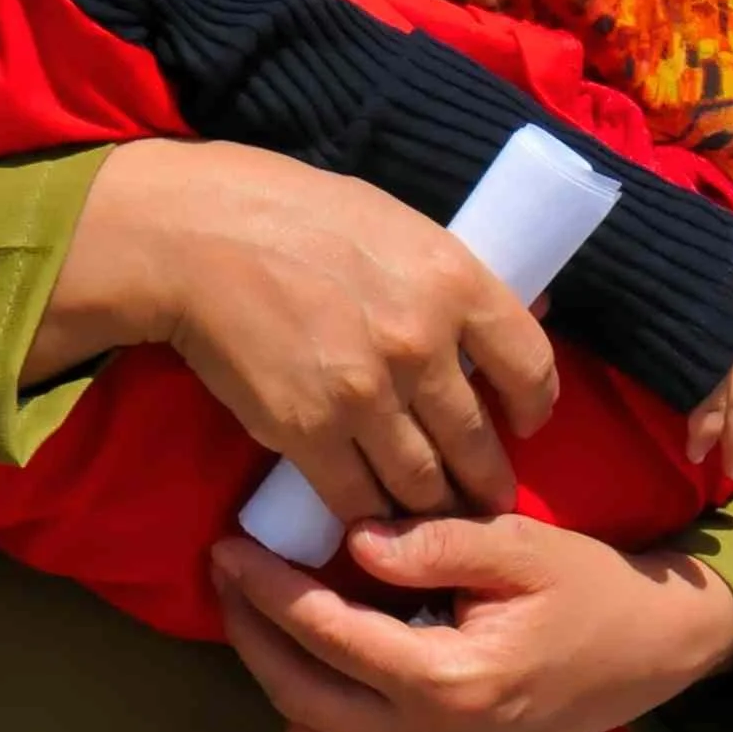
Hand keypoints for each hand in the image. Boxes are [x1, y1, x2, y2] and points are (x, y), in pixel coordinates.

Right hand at [21, 139, 555, 524]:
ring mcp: (366, 396)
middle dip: (484, 484)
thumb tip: (527, 311)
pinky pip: (358, 500)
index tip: (523, 424)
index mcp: (455, 281)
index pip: (533, 369)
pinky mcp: (308, 434)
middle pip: (477, 445)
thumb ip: (456, 277)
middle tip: (482, 499)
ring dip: (432, 511)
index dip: (534, 409)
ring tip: (432, 519)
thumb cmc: (295, 212)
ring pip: (423, 486)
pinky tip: (372, 519)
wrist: (198, 236)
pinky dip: (370, 518)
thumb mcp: (398, 223)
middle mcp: (422, 346)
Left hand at [212, 512, 732, 731]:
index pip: (326, 633)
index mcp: (450, 684)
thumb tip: (352, 543)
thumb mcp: (518, 544)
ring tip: (259, 608)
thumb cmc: (586, 589)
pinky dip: (315, 709)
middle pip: (298, 692)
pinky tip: (316, 653)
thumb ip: (433, 544)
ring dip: (275, 673)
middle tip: (225, 574)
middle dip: (249, 631)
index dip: (266, 588)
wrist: (651, 657)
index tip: (225, 546)